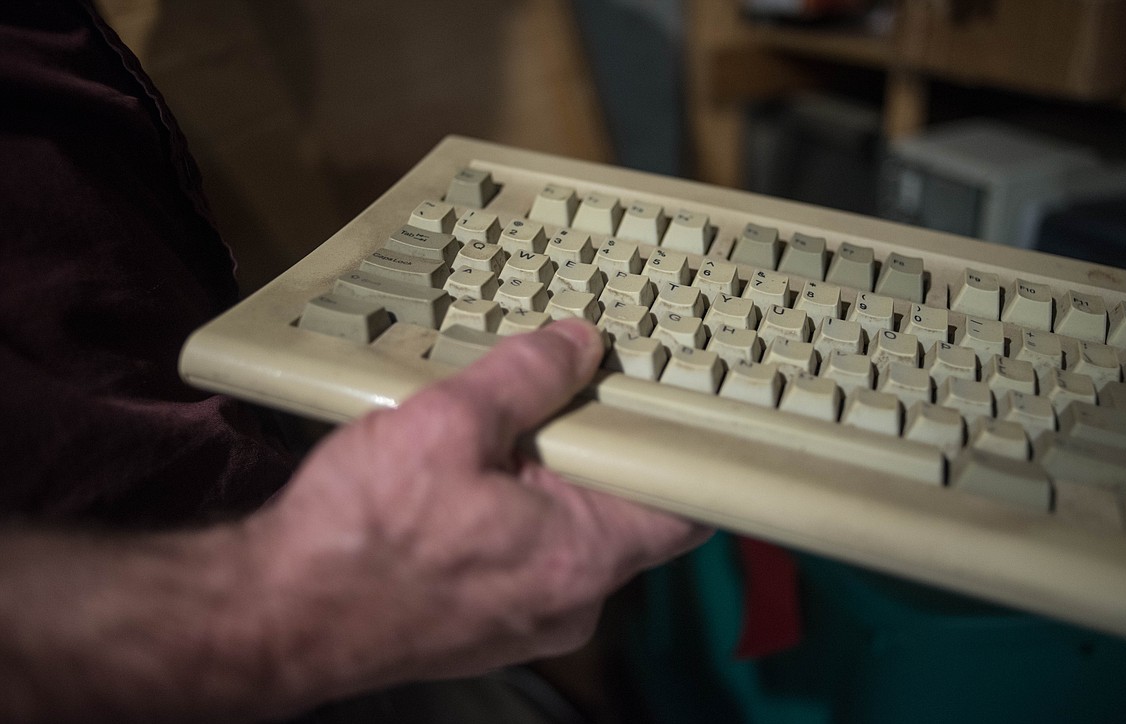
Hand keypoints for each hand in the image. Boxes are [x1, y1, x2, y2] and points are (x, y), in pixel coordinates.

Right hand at [250, 319, 710, 707]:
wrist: (275, 617)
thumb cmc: (357, 534)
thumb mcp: (445, 426)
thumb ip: (525, 379)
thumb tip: (577, 345)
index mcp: (582, 556)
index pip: (687, 509)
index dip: (688, 452)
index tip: (676, 406)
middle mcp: (571, 603)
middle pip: (628, 515)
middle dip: (602, 454)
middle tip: (568, 396)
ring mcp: (530, 622)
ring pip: (572, 535)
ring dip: (551, 482)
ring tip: (505, 432)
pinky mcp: (489, 626)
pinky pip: (530, 560)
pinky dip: (518, 516)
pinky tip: (469, 483)